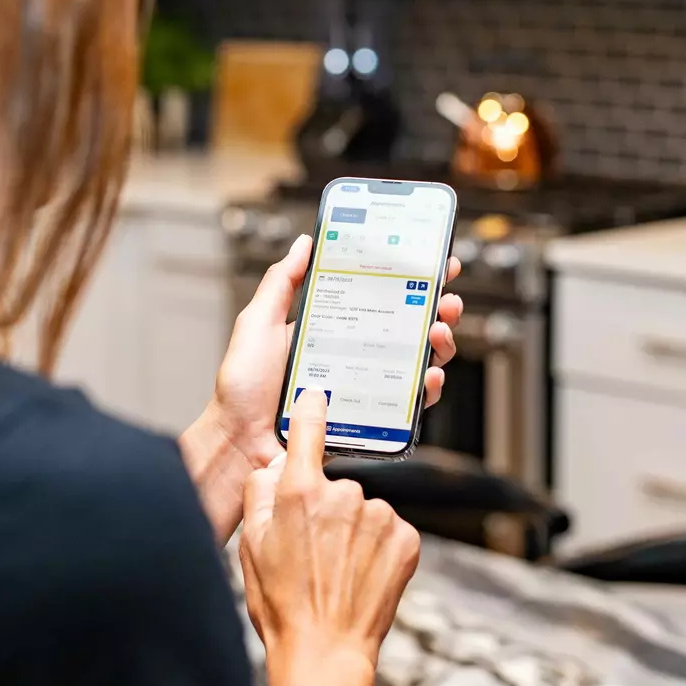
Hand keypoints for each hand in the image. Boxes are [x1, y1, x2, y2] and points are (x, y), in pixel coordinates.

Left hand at [210, 234, 462, 472]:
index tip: (432, 260)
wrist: (239, 443)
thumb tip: (306, 242)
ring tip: (439, 331)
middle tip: (446, 297)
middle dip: (436, 307)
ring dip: (439, 342)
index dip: (408, 278)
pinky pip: (408, 403)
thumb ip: (281, 282)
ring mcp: (363, 386)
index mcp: (330, 328)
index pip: (377, 295)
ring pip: (416, 360)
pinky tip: (429, 374)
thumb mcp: (258, 323)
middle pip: (407, 326)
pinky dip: (427, 387)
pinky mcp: (370, 418)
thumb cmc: (243, 388)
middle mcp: (352, 354)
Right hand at [240, 389, 420, 685]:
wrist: (324, 650)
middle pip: (336, 484)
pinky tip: (362, 574)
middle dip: (327, 509)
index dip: (310, 409)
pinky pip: (390, 530)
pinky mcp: (406, 539)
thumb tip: (272, 467)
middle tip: (314, 551)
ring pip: (365, 509)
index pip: (308, 430)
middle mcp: (344, 495)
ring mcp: (379, 517)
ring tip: (338, 570)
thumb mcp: (250, 544)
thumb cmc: (283, 604)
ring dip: (354, 531)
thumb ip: (259, 493)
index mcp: (299, 492)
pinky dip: (379, 547)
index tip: (315, 397)